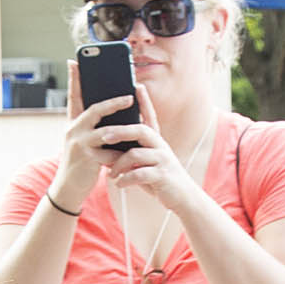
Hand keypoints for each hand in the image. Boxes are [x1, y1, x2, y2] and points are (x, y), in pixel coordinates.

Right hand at [53, 60, 131, 207]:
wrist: (68, 187)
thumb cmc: (80, 161)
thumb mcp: (83, 139)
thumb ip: (93, 125)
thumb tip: (115, 107)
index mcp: (73, 123)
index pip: (73, 97)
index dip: (73, 79)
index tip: (73, 61)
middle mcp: (73, 130)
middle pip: (93, 109)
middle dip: (113, 102)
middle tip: (129, 97)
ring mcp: (79, 144)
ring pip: (105, 130)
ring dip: (123, 125)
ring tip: (137, 122)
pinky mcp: (87, 159)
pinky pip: (110, 151)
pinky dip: (123, 150)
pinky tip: (133, 149)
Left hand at [98, 87, 202, 211]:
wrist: (181, 198)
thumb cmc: (158, 178)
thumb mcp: (145, 162)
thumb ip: (132, 151)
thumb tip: (108, 140)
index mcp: (156, 141)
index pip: (150, 117)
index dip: (144, 101)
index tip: (137, 85)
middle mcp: (161, 146)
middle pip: (141, 130)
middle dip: (120, 131)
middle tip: (103, 135)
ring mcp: (163, 160)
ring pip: (137, 154)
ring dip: (119, 164)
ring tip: (110, 173)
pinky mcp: (163, 176)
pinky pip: (140, 174)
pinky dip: (126, 179)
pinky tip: (119, 184)